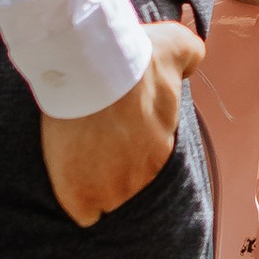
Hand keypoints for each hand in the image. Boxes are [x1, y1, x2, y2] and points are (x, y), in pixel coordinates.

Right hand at [41, 17, 204, 228]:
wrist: (94, 68)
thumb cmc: (134, 57)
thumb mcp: (176, 45)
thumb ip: (191, 55)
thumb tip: (191, 62)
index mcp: (162, 149)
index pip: (146, 161)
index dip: (126, 147)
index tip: (109, 130)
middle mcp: (142, 176)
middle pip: (125, 183)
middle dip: (110, 167)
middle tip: (89, 140)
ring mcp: (112, 190)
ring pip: (105, 199)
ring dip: (92, 183)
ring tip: (74, 156)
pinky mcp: (81, 197)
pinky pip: (83, 214)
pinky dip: (75, 199)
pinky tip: (67, 178)